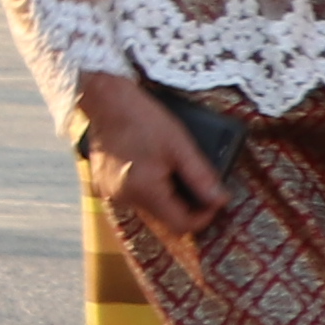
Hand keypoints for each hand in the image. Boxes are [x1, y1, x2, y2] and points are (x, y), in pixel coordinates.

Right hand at [72, 75, 226, 249]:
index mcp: (145, 190)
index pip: (182, 224)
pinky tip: (152, 167)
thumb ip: (202, 177)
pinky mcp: (103, 183)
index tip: (214, 199)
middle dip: (186, 206)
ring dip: (166, 197)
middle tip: (198, 184)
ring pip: (149, 208)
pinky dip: (148, 188)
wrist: (105, 100)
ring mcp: (111, 192)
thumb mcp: (180, 145)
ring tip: (173, 171)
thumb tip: (221, 200)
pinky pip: (133, 196)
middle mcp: (125, 198)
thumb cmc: (142, 118)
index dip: (204, 216)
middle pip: (165, 219)